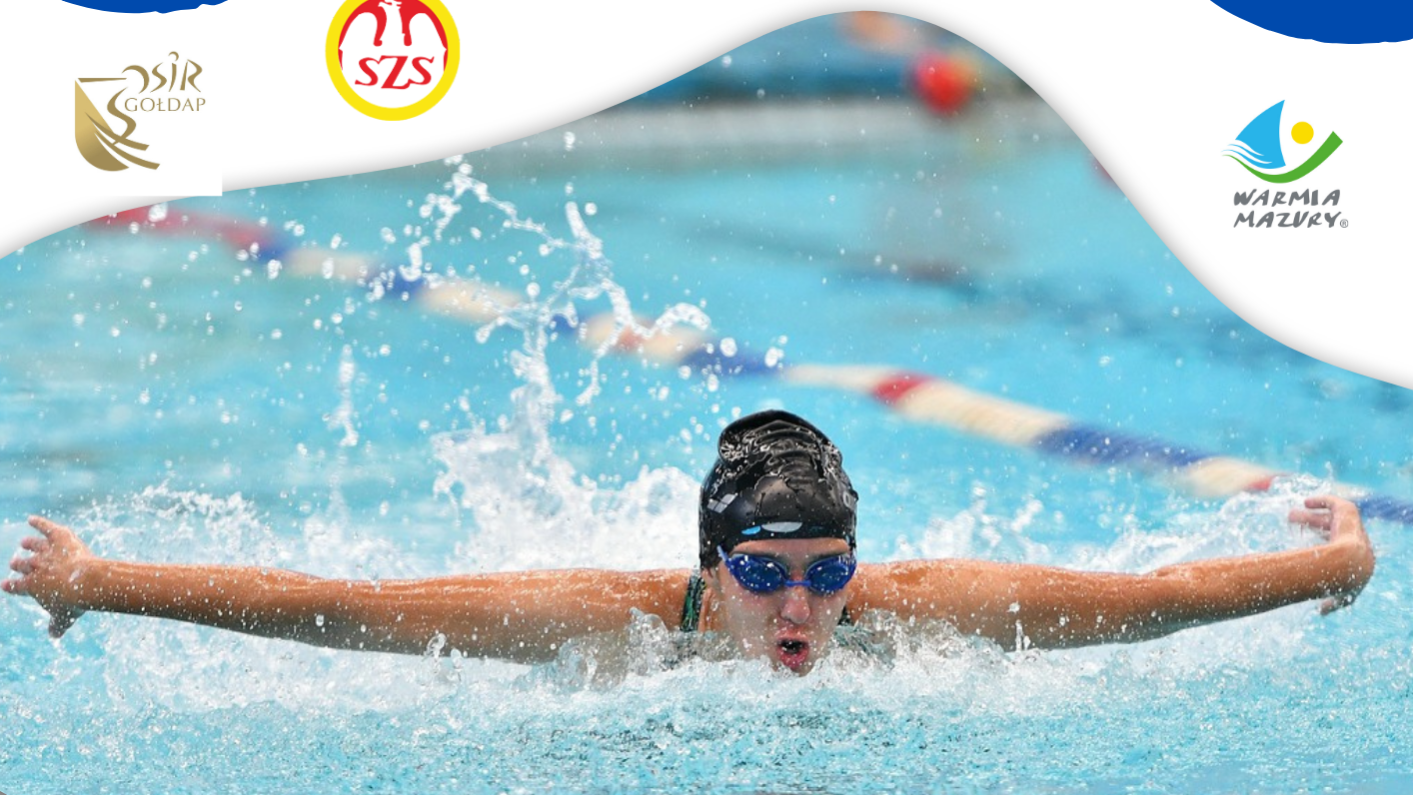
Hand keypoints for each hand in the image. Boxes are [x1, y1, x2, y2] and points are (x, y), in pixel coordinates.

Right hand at [3, 516, 95, 636]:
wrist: (86, 582)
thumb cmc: (74, 602)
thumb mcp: (64, 617)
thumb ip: (57, 625)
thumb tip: (54, 635)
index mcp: (30, 586)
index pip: (15, 586)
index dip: (10, 586)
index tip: (4, 585)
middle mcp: (34, 566)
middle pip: (23, 564)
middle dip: (19, 564)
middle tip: (15, 562)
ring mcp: (46, 551)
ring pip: (34, 545)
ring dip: (29, 544)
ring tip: (26, 543)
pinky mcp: (60, 537)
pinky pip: (46, 527)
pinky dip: (39, 523)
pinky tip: (33, 519)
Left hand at [1288, 495, 1374, 614]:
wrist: (1350, 564)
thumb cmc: (1342, 582)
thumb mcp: (1339, 597)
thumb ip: (1333, 603)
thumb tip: (1321, 612)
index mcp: (1354, 556)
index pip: (1335, 545)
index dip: (1320, 541)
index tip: (1302, 539)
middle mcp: (1355, 540)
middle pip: (1330, 529)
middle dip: (1311, 524)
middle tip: (1290, 521)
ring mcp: (1353, 526)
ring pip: (1330, 518)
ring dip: (1311, 516)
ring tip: (1289, 514)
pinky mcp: (1350, 511)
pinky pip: (1335, 503)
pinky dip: (1322, 500)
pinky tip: (1306, 501)